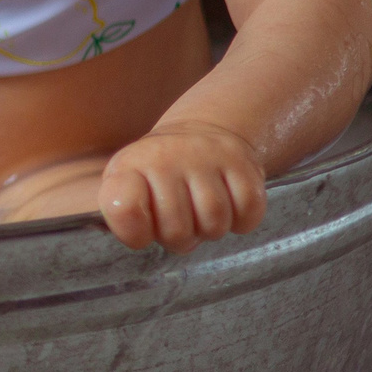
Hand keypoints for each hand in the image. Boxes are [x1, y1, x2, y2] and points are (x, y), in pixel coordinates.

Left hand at [97, 123, 266, 253]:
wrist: (200, 132)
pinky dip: (241, 220)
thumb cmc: (159, 175)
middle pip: (177, 230)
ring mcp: (205, 157)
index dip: (136, 232)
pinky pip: (248, 211)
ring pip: (215, 222)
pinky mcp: (241, 161)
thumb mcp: (127, 187)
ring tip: (201, 213)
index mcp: (129, 167)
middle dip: (181, 238)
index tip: (144, 227)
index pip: (125, 210)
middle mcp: (165, 157)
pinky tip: (228, 206)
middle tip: (180, 222)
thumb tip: (132, 235)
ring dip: (211, 229)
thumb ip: (124, 215)